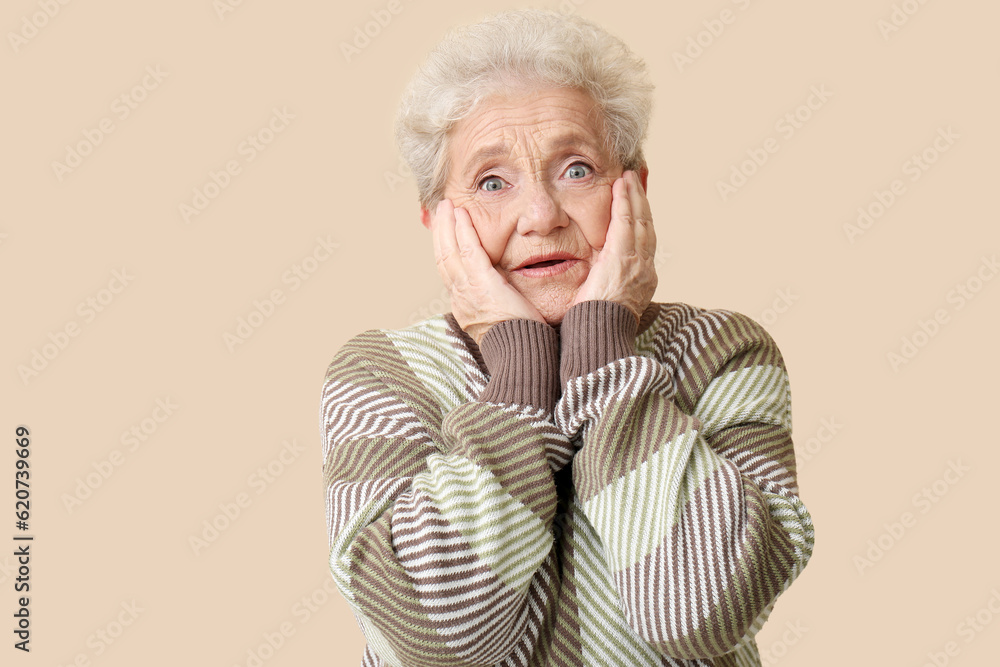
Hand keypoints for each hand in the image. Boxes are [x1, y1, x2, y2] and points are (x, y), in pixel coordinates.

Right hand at [431, 199, 545, 344]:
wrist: (523, 356)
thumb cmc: (521, 341)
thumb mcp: (504, 318)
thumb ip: (501, 300)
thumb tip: (508, 291)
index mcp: (466, 306)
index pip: (449, 271)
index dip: (446, 248)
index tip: (447, 231)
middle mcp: (461, 298)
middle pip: (442, 258)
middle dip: (441, 232)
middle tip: (442, 210)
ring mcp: (468, 292)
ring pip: (448, 252)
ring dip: (447, 225)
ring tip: (447, 205)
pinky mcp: (482, 286)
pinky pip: (467, 252)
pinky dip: (462, 231)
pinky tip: (461, 214)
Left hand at [571, 170, 657, 320]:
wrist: (596, 337)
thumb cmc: (592, 326)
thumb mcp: (601, 302)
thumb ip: (600, 285)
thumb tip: (590, 279)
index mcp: (641, 281)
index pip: (643, 243)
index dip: (640, 220)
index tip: (635, 203)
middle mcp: (645, 270)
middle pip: (647, 227)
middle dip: (642, 203)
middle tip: (636, 181)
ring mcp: (637, 262)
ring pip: (640, 220)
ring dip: (635, 196)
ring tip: (628, 177)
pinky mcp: (623, 257)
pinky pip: (627, 222)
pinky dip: (626, 201)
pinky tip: (622, 185)